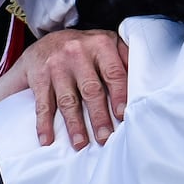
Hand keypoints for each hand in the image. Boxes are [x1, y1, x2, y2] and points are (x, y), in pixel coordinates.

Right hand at [15, 28, 129, 148]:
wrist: (47, 39)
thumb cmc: (84, 47)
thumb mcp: (107, 42)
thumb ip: (125, 58)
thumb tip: (144, 82)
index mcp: (100, 45)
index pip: (114, 73)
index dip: (119, 95)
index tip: (122, 115)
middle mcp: (77, 53)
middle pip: (91, 89)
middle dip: (99, 116)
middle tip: (105, 138)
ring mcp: (56, 65)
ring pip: (67, 99)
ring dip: (74, 124)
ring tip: (80, 144)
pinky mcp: (39, 77)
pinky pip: (42, 103)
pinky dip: (44, 124)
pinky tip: (47, 140)